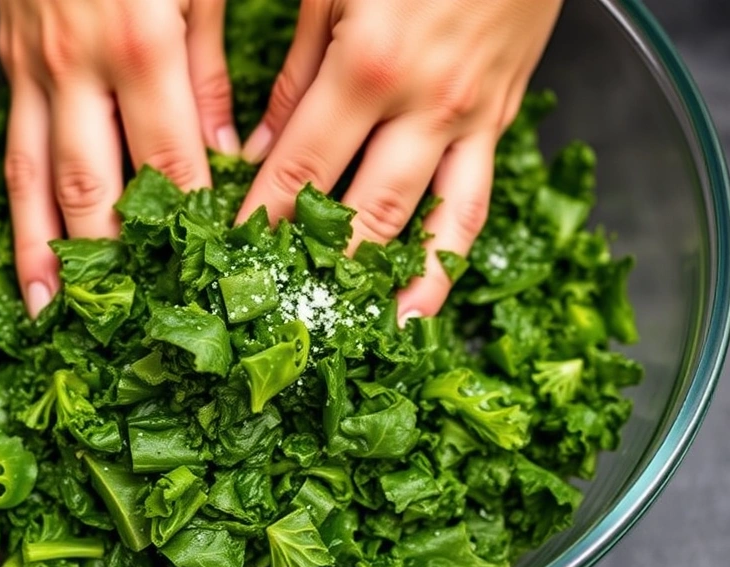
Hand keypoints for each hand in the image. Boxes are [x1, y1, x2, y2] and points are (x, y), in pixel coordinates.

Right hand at [0, 0, 238, 316]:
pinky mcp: (9, 63)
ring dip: (42, 253)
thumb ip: (211, 68)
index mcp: (142, 45)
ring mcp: (34, 68)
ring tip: (51, 314)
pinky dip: (15, 208)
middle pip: (92, 185)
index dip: (189, 227)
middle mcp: (78, 66)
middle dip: (110, 262)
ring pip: (36, 178)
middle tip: (127, 329)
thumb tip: (225, 153)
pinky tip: (24, 250)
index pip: (171, 163)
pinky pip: (13, 147)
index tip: (207, 282)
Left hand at [234, 0, 562, 323]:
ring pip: (424, 226)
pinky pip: (473, 207)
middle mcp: (423, 106)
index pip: (301, 171)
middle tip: (276, 316)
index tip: (229, 266)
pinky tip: (421, 304)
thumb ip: (296, 73)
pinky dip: (447, 262)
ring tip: (352, 337)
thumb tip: (262, 149)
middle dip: (313, 269)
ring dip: (385, 288)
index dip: (261, 225)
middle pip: (359, 212)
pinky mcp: (500, 123)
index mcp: (368, 66)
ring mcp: (469, 120)